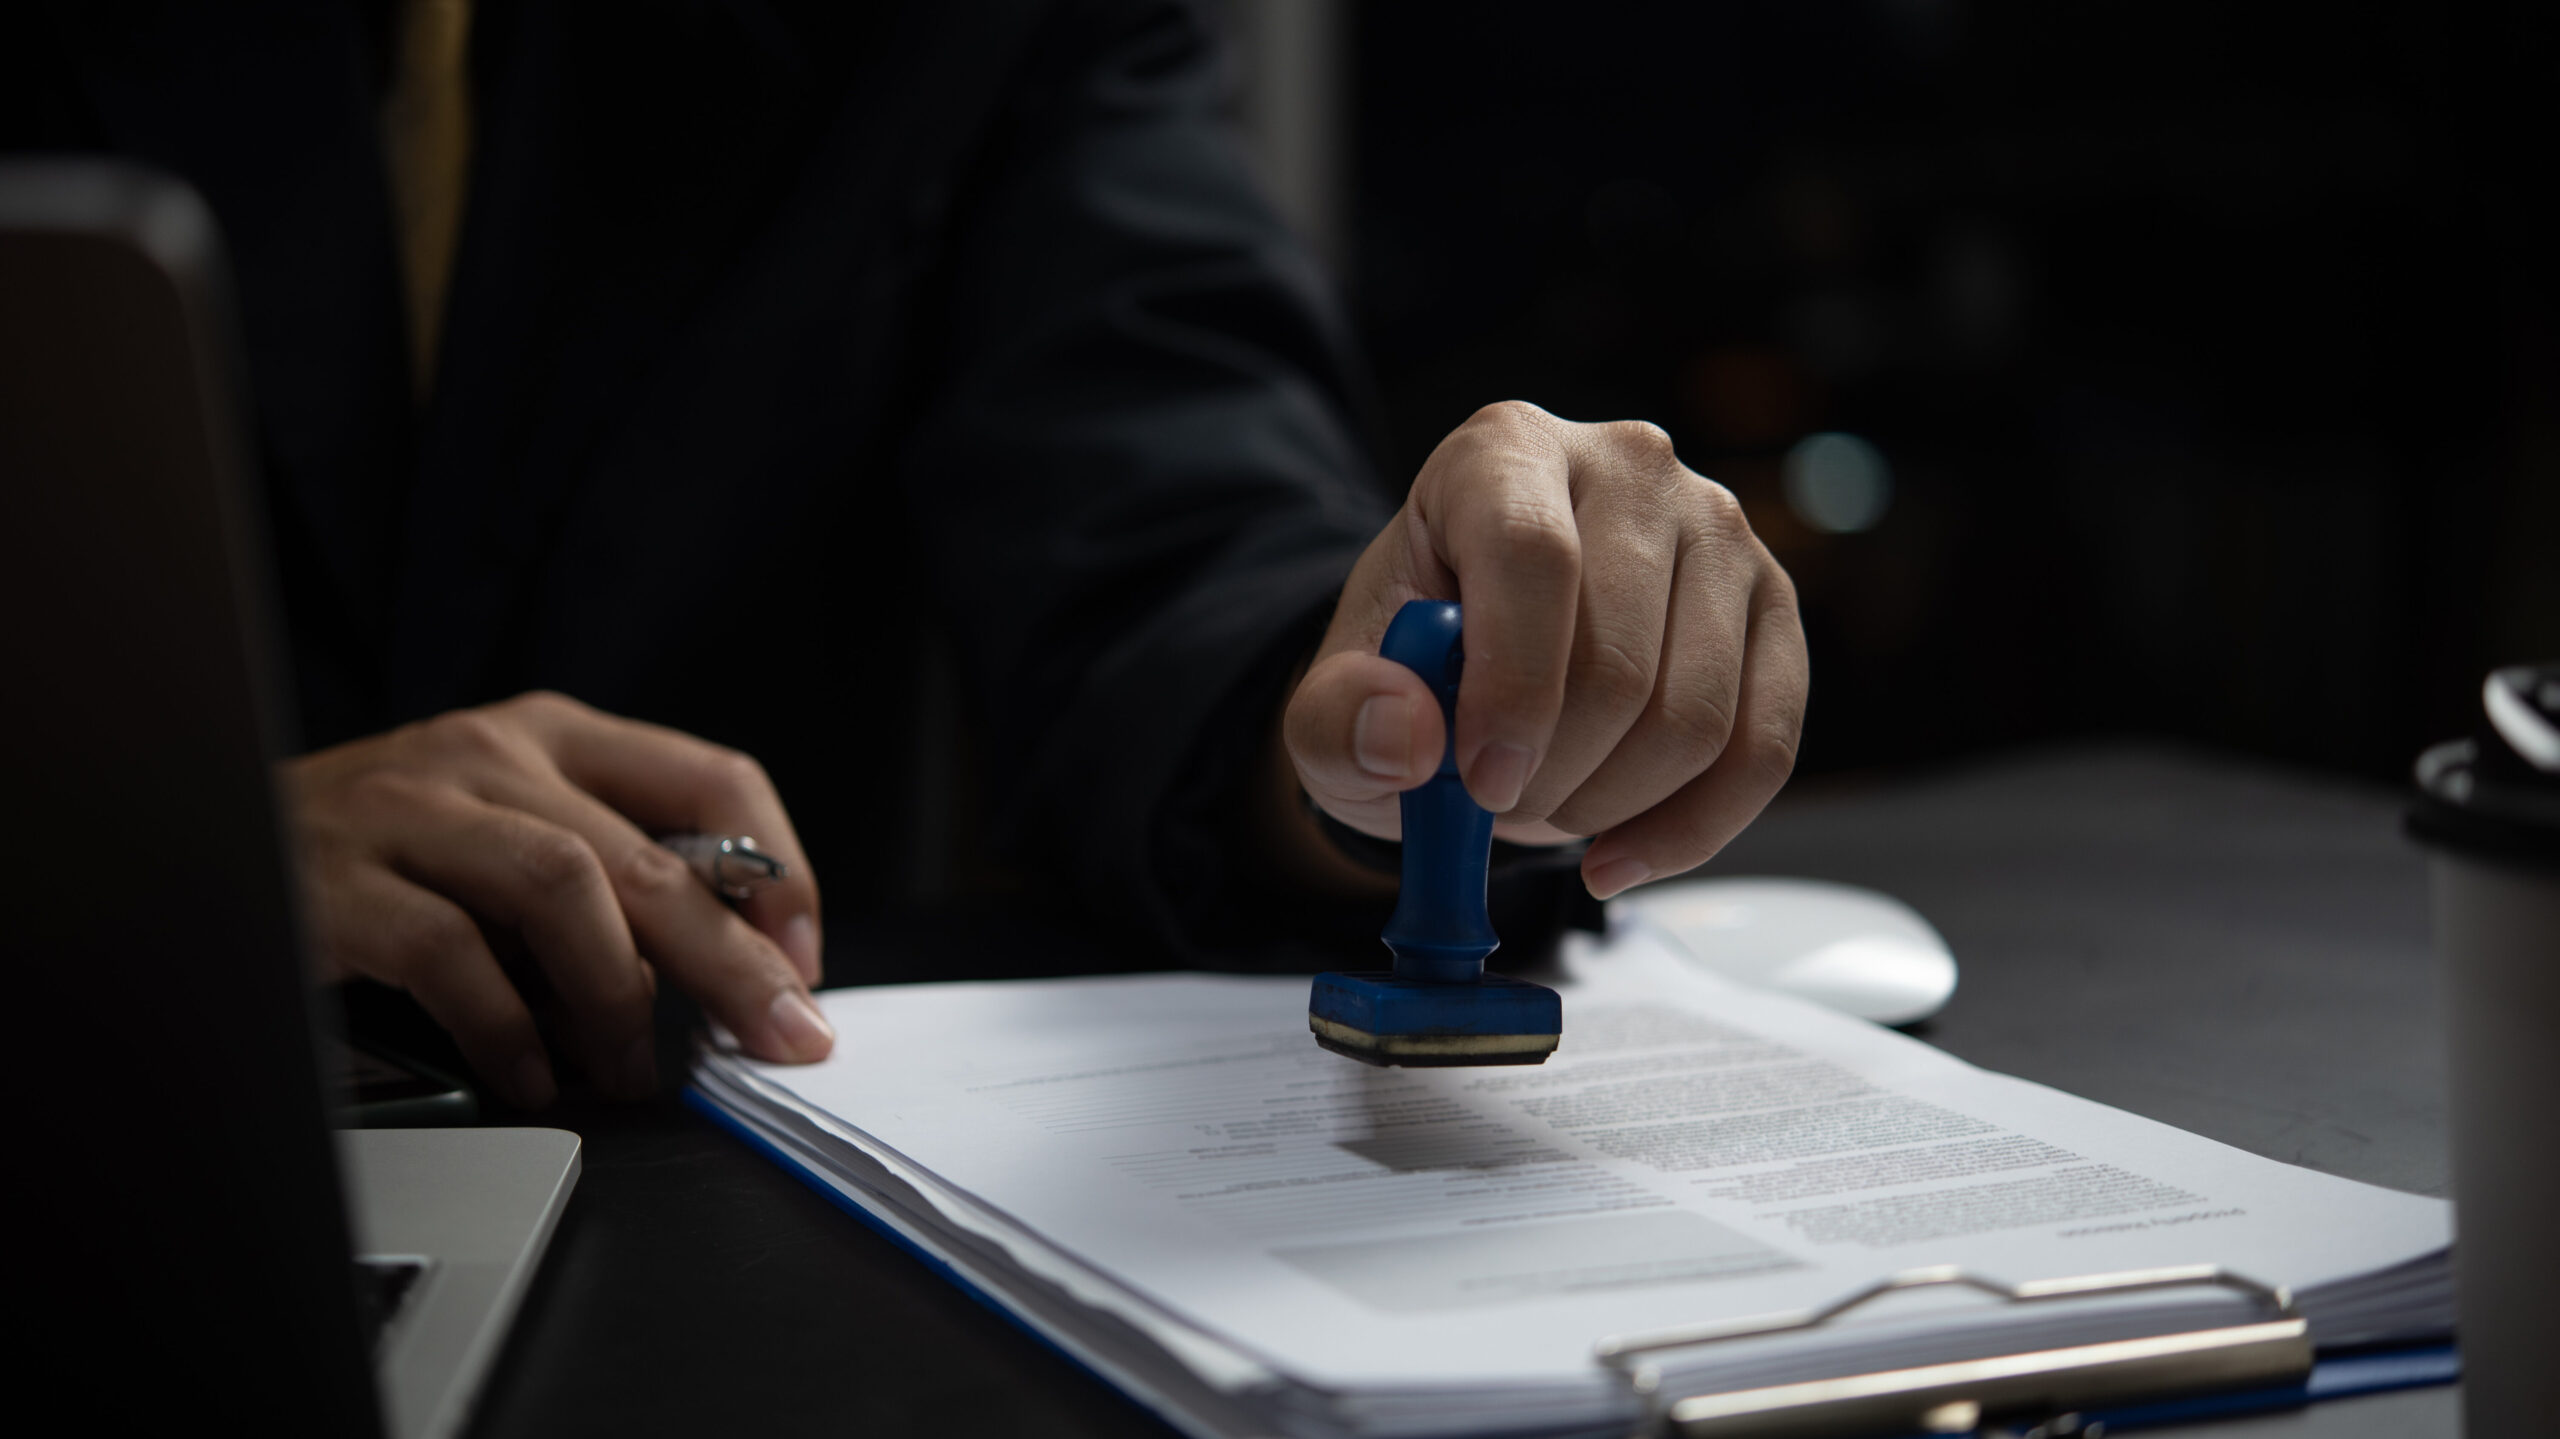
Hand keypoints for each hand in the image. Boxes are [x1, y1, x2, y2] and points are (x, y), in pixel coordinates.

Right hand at [284, 691, 831, 1106]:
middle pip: (652, 858)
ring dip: (619, 998)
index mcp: (555, 736)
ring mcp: (412, 808)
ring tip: (633, 1073)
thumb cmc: (382, 854)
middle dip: (734, 963)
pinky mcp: (342, 881)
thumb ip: (608, 879)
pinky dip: (509, 1029)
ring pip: (564, 888)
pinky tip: (534, 1078)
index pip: (713, 777)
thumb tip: (731, 979)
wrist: (204, 828)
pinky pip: (453, 954)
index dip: (779, 872)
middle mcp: (492, 754)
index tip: (800, 962)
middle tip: (782, 1039)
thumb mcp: (506, 831)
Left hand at [1283, 401, 1807, 897]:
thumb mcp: (1331, 702)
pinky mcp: (1773, 608)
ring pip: (1695, 717)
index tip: (1479, 781)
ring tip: (1547, 805)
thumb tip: (1405, 734)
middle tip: (1497, 803)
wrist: (1476, 669)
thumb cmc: (1412, 668)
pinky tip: (1617, 854)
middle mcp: (1628, 466)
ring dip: (1610, 804)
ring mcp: (1717, 532)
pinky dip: (1688, 829)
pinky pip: (1762, 750)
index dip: (1510, 688)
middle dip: (1552, 774)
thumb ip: (1335, 720)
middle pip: (1618, 659)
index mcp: (1505, 450)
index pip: (1533, 557)